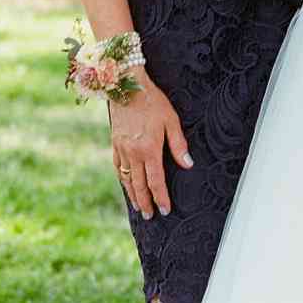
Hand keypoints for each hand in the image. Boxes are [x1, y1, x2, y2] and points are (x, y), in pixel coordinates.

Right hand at [109, 76, 191, 219]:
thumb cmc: (153, 101)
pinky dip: (122, 179)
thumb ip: (178, 144)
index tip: (165, 210)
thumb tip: (187, 164)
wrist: (126, 86)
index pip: (156, 181)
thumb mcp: (171, 120)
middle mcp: (133, 152)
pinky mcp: (114, 143)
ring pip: (126, 178)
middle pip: (139, 185)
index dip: (161, 197)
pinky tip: (126, 185)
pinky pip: (117, 167)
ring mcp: (121, 149)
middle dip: (145, 202)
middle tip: (150, 216)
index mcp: (149, 148)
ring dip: (132, 195)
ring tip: (138, 207)